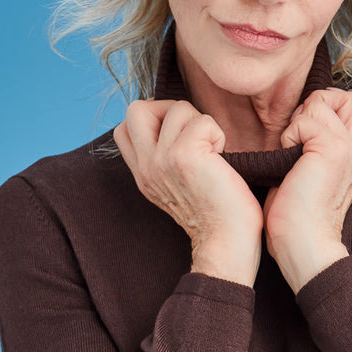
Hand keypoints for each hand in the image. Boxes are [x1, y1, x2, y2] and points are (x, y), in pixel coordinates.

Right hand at [113, 98, 263, 246]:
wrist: (226, 243)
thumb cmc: (216, 216)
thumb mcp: (177, 187)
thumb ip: (166, 159)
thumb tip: (175, 123)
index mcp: (143, 174)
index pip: (124, 127)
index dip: (153, 120)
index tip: (178, 137)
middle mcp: (146, 167)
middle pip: (136, 109)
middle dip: (169, 109)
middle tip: (192, 134)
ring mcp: (161, 161)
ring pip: (177, 108)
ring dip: (202, 124)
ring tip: (212, 153)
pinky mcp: (184, 156)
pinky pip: (203, 121)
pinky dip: (218, 134)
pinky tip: (222, 159)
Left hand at [263, 88, 351, 262]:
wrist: (304, 246)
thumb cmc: (299, 219)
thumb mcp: (316, 178)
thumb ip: (320, 150)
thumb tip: (302, 122)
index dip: (336, 109)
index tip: (311, 132)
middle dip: (320, 103)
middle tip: (301, 132)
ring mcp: (349, 149)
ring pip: (326, 101)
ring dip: (300, 120)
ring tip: (292, 149)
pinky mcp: (333, 149)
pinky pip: (306, 119)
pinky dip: (289, 134)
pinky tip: (286, 159)